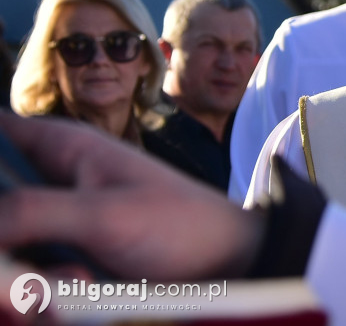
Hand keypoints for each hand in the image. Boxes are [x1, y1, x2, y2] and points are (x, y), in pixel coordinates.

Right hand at [0, 113, 264, 280]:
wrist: (229, 264)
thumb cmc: (181, 224)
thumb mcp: (105, 215)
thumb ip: (34, 211)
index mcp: (59, 145)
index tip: (4, 223)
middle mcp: (49, 179)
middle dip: (6, 251)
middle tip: (25, 276)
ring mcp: (54, 222)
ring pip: (9, 254)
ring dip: (27, 280)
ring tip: (79, 280)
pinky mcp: (63, 258)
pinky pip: (30, 280)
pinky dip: (46, 295)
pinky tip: (83, 291)